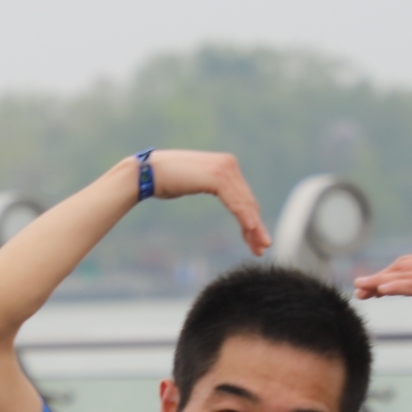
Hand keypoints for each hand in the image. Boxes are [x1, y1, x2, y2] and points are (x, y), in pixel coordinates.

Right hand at [145, 151, 268, 253]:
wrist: (148, 173)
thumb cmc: (167, 180)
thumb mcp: (196, 183)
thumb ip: (212, 185)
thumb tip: (222, 194)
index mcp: (225, 165)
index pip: (244, 197)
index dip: (252, 219)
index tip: (256, 240)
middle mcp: (229, 164)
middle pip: (248, 201)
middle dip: (256, 227)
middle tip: (263, 248)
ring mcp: (224, 168)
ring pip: (245, 203)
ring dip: (254, 227)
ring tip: (260, 246)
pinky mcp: (217, 176)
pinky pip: (236, 201)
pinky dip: (244, 217)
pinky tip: (251, 230)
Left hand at [353, 244, 411, 347]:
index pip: (406, 263)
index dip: (383, 274)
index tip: (365, 286)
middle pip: (401, 267)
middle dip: (377, 278)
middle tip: (358, 291)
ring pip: (404, 275)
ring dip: (379, 283)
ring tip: (362, 292)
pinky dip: (395, 287)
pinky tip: (381, 291)